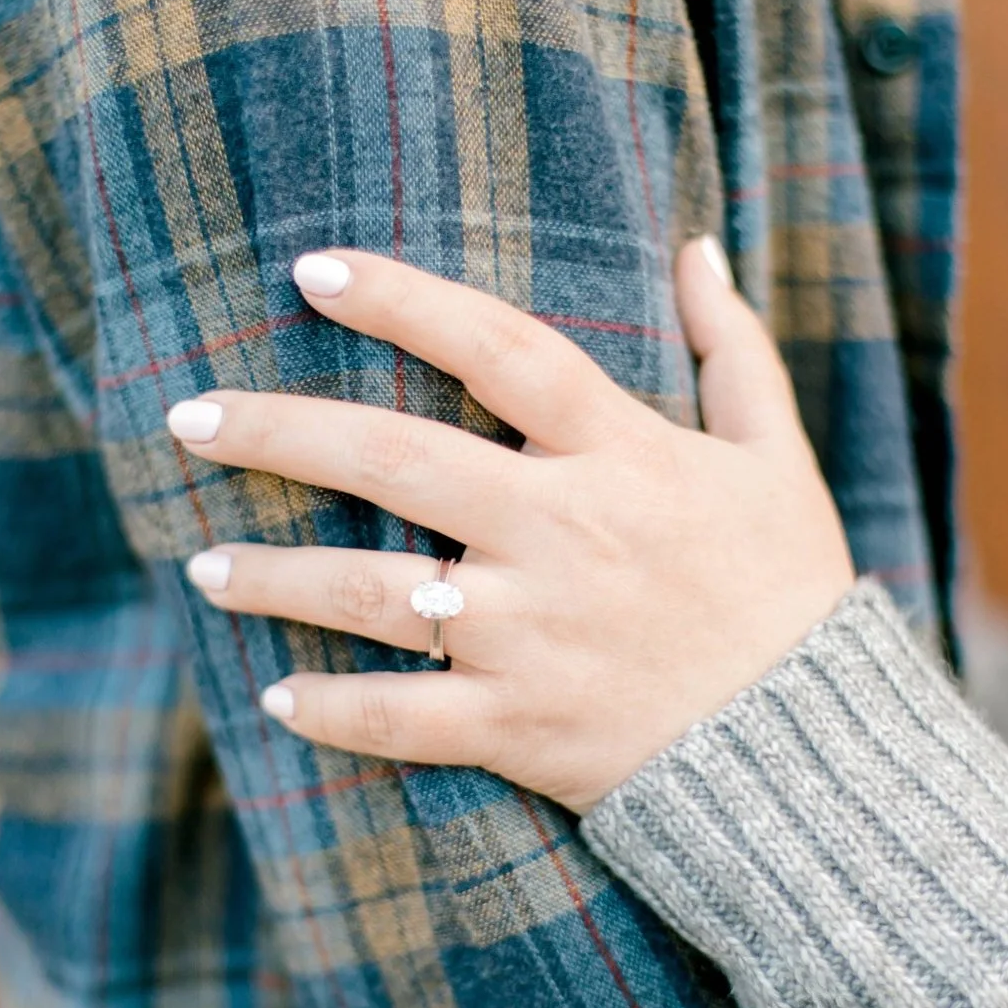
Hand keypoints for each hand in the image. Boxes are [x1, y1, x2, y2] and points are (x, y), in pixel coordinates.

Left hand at [167, 239, 855, 812]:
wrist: (821, 764)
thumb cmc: (791, 594)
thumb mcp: (777, 457)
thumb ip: (729, 347)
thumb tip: (695, 243)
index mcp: (621, 454)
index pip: (497, 349)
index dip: (404, 301)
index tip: (313, 268)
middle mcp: (563, 533)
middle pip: (396, 460)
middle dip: (279, 431)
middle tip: (186, 414)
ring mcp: (536, 636)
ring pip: (371, 595)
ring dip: (273, 579)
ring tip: (198, 564)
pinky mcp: (524, 731)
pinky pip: (405, 720)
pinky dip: (334, 712)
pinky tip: (275, 697)